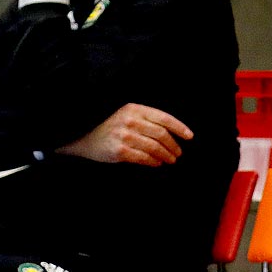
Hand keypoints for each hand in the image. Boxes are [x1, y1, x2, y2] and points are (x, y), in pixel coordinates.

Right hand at [56, 103, 191, 166]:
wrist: (82, 137)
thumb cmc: (107, 126)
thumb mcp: (124, 114)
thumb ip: (144, 118)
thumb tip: (169, 132)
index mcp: (133, 108)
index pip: (163, 117)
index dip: (179, 127)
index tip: (189, 136)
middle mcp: (130, 120)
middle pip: (161, 134)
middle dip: (173, 145)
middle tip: (178, 153)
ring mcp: (124, 136)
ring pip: (154, 147)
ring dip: (166, 155)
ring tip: (170, 160)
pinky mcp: (120, 151)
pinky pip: (144, 158)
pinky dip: (154, 162)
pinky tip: (157, 163)